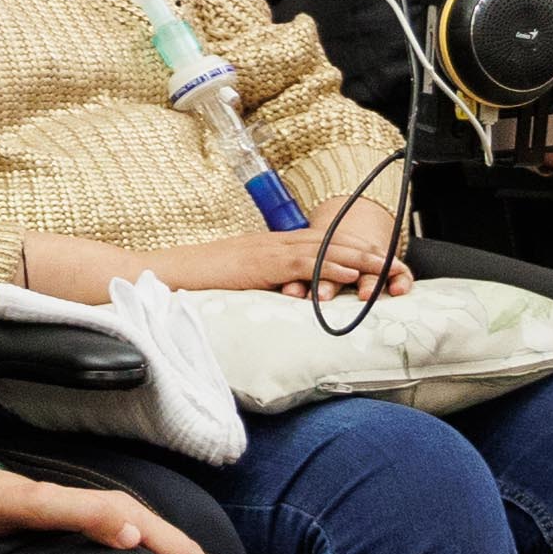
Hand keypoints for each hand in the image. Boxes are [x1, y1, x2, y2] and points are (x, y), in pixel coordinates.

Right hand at [22, 213, 403, 302]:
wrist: (153, 277)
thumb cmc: (185, 288)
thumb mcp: (228, 291)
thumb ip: (253, 294)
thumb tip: (275, 310)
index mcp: (263, 251)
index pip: (316, 248)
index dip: (349, 254)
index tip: (378, 264)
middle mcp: (269, 245)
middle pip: (329, 243)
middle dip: (366, 253)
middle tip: (399, 264)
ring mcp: (263, 250)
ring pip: (324, 249)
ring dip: (360, 257)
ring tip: (390, 266)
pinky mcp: (256, 262)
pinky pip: (303, 262)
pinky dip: (333, 266)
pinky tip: (355, 273)